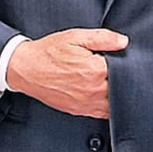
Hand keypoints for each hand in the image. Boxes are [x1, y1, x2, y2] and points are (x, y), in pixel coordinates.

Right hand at [6, 28, 128, 118]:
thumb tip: (123, 42)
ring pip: (115, 103)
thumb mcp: (75, 37)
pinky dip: (109, 106)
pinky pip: (104, 114)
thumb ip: (103, 38)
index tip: (122, 58)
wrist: (26, 69)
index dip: (126, 62)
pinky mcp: (80, 110)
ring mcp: (87, 103)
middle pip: (122, 87)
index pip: (124, 69)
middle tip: (117, 69)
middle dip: (123, 78)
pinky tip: (105, 95)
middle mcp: (93, 89)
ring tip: (110, 82)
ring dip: (117, 94)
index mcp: (95, 69)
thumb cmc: (48, 52)